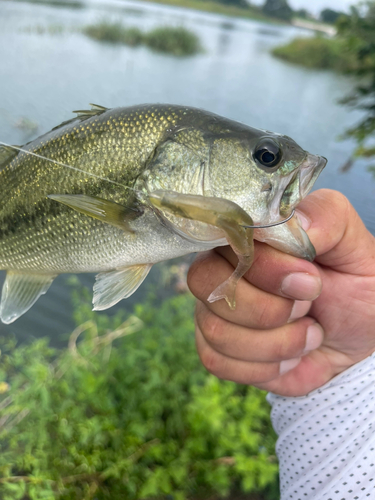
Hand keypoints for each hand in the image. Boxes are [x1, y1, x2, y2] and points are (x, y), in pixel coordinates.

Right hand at [187, 189, 374, 396]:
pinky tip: (289, 356)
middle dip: (266, 308)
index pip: (226, 240)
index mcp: (247, 236)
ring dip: (276, 342)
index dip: (265, 267)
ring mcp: (214, 309)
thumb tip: (292, 220)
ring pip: (216, 329)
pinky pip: (216, 360)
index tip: (309, 281)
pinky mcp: (216, 348)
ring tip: (308, 333)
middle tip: (306, 308)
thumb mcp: (354, 245)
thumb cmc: (352, 284)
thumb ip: (326, 216)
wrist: (356, 337)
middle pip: (205, 283)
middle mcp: (221, 268)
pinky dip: (264, 366)